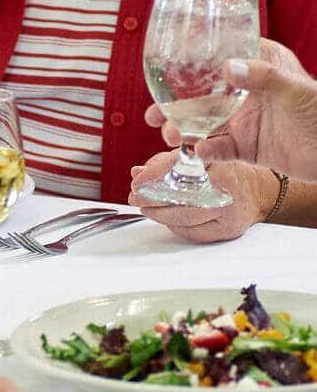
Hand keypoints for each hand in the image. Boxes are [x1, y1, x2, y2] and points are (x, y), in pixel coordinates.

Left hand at [128, 152, 276, 240]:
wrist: (256, 191)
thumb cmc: (222, 171)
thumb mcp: (195, 158)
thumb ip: (164, 163)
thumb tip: (137, 172)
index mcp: (216, 163)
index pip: (178, 168)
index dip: (153, 176)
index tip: (137, 181)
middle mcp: (225, 187)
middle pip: (180, 198)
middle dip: (151, 199)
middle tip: (134, 197)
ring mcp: (228, 211)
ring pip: (184, 218)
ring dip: (159, 215)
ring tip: (146, 208)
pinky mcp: (228, 229)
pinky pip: (194, 233)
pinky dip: (176, 226)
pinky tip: (167, 219)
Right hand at [146, 39, 316, 180]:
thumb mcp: (296, 89)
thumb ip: (262, 77)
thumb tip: (226, 67)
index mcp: (257, 67)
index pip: (218, 56)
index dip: (189, 60)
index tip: (162, 65)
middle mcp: (245, 93)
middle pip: (200, 96)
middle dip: (172, 105)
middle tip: (153, 114)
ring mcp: (243, 120)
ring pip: (203, 124)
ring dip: (183, 130)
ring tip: (170, 135)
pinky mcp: (247, 147)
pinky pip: (220, 149)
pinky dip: (207, 152)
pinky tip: (201, 152)